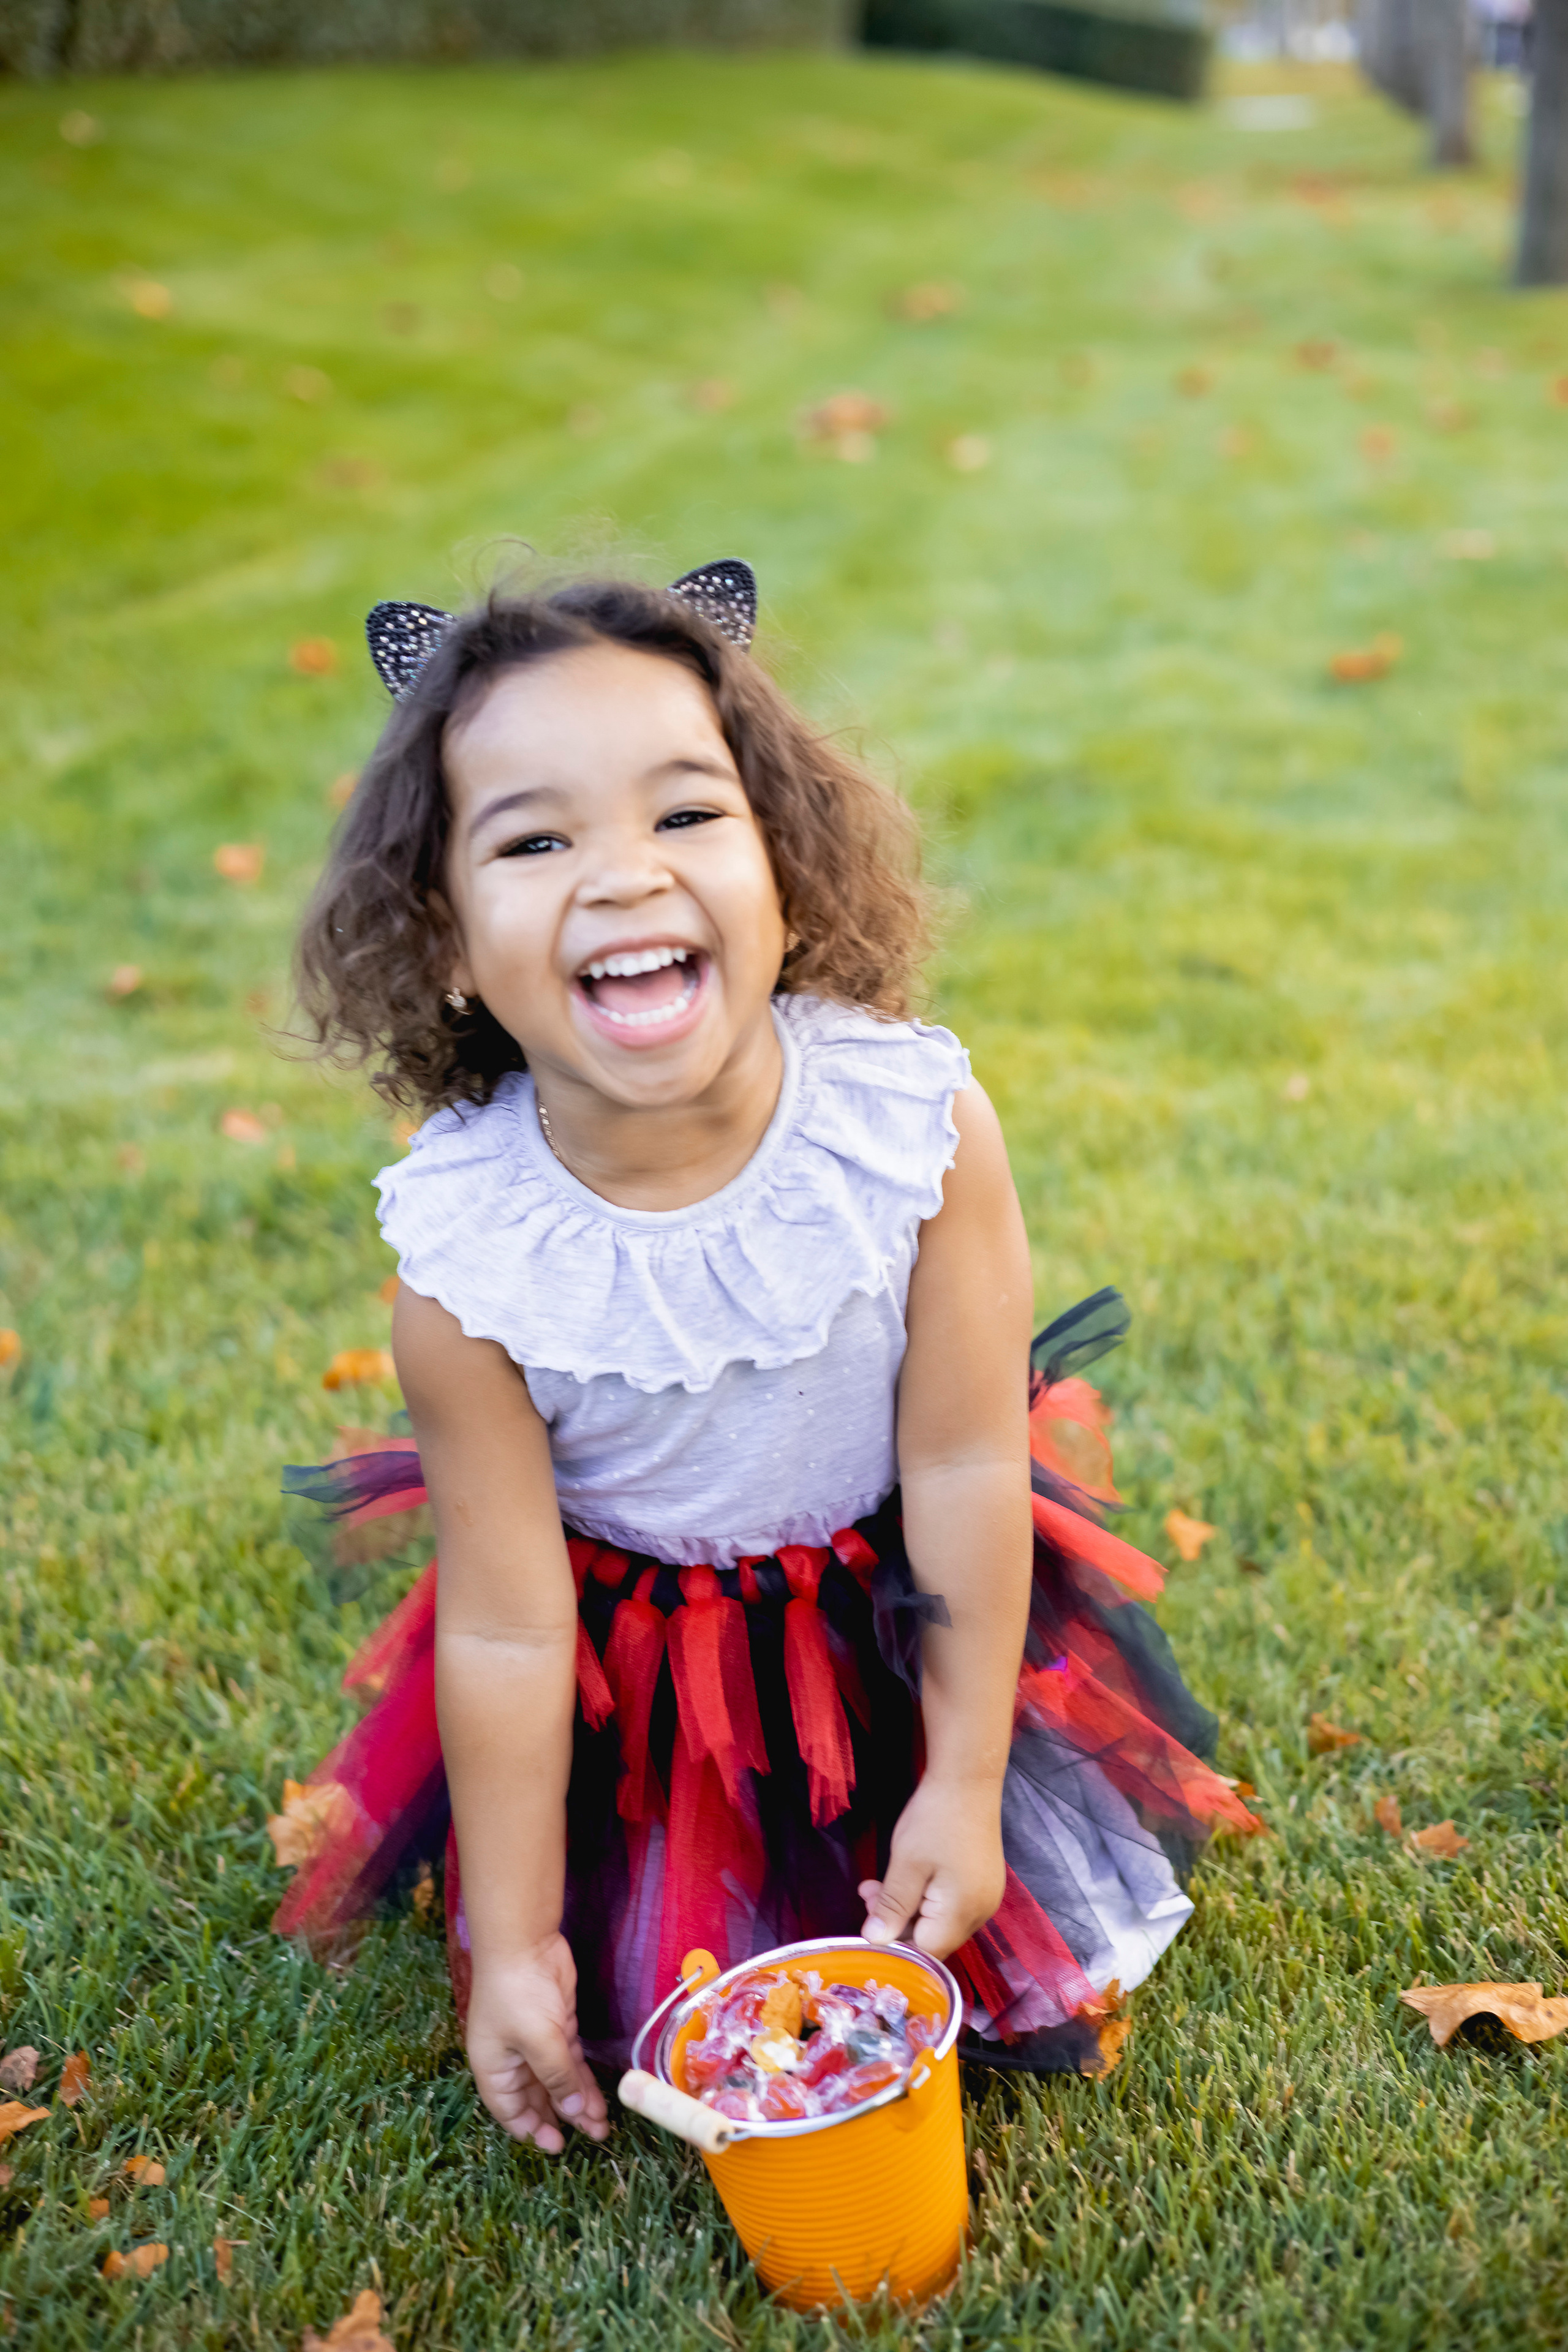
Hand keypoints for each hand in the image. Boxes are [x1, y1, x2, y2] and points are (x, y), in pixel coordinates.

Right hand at [465, 1934, 610, 2154]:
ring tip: (602, 2124)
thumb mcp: (537, 2040)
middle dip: (563, 2118)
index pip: (510, 2111)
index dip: (532, 2130)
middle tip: (593, 2136)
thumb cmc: (518, 1994)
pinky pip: (569, 2061)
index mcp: (493, 2067)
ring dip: (578, 2101)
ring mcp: (535, 2041)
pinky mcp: (557, 2025)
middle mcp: (512, 2059)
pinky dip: (582, 2078)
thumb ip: (557, 2078)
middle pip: (537, 2098)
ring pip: (557, 2081)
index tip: (557, 2146)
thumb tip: (575, 2112)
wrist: (523, 1941)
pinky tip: (598, 2096)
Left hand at [859, 1776, 1006, 1958]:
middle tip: (868, 1895)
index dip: (894, 1943)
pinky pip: (950, 1905)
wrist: (968, 1781)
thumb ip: (892, 1906)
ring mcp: (985, 1898)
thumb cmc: (935, 1820)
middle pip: (934, 1938)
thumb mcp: (906, 1863)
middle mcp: (981, 1913)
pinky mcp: (982, 1883)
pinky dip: (925, 1897)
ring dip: (908, 1908)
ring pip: (940, 1921)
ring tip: (877, 1884)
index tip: (868, 1919)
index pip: (926, 1952)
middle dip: (897, 1922)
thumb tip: (875, 1941)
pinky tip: (906, 1878)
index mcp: (963, 1913)